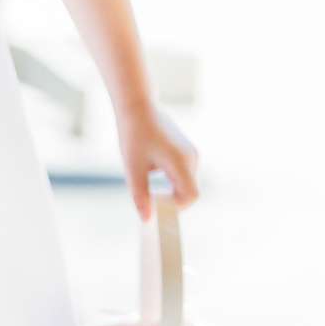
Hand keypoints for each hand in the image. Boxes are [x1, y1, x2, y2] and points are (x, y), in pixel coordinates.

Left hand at [115, 98, 199, 218]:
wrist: (137, 106)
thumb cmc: (134, 134)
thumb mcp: (132, 168)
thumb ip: (140, 195)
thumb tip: (147, 219)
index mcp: (181, 161)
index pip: (191, 196)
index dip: (175, 206)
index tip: (154, 203)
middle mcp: (191, 157)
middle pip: (188, 192)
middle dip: (170, 199)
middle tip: (146, 195)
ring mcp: (191, 153)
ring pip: (185, 183)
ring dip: (168, 188)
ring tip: (145, 176)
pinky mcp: (186, 151)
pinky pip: (182, 174)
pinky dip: (169, 179)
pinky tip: (150, 169)